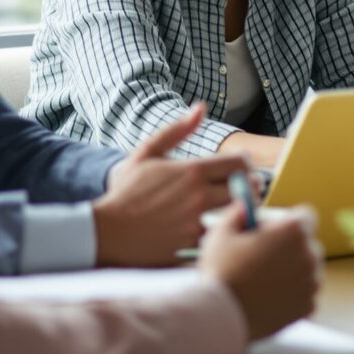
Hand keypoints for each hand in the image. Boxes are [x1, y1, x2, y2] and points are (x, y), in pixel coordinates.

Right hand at [93, 105, 240, 266]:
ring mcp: (197, 222)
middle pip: (246, 189)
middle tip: (240, 188)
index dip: (244, 164)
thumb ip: (176, 131)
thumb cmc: (126, 191)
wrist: (106, 230)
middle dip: (247, 187)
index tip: (239, 169)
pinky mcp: (192, 245)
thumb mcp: (146, 153)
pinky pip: (219, 236)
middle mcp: (199, 197)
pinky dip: (221, 232)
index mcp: (192, 171)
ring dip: (238, 210)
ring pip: (237, 214)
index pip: (239, 163)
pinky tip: (213, 229)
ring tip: (229, 208)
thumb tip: (200, 108)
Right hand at [198, 203, 322, 339]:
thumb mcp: (221, 232)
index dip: (285, 222)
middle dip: (288, 246)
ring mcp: (312, 283)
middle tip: (259, 257)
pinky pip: (304, 293)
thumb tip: (244, 206)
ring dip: (290, 270)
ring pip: (306, 269)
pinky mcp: (308, 306)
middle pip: (305, 243)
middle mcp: (310, 255)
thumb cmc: (221, 271)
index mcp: (293, 231)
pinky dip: (291, 294)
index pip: (304, 216)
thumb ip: (237, 212)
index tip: (269, 232)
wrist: (221, 316)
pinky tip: (267, 297)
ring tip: (260, 280)